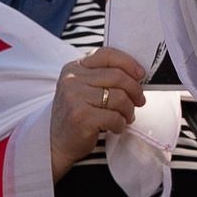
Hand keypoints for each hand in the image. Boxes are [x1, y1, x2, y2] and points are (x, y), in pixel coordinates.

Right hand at [49, 47, 146, 179]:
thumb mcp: (84, 88)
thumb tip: (138, 74)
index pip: (107, 54)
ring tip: (126, 116)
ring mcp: (74, 98)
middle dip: (135, 91)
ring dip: (129, 110)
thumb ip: (104, 77)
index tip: (140, 74)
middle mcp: (72, 80)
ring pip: (119, 97)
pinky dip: (121, 124)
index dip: (129, 62)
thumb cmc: (78, 113)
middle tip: (139, 101)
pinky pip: (114, 117)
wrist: (56, 142)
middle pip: (118, 76)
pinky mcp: (80, 117)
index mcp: (74, 68)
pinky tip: (116, 127)